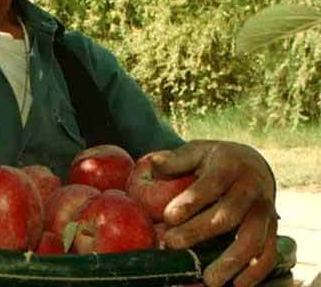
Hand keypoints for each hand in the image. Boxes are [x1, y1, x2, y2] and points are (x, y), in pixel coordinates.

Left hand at [150, 140, 278, 286]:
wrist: (253, 164)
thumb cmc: (215, 160)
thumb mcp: (197, 151)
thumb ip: (176, 159)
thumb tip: (153, 162)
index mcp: (230, 166)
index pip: (210, 185)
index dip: (191, 201)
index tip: (168, 217)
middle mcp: (250, 189)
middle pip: (227, 215)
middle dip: (199, 232)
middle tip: (173, 244)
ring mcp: (264, 211)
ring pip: (251, 239)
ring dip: (230, 261)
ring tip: (209, 279)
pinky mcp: (272, 229)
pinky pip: (268, 253)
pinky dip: (256, 272)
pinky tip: (238, 285)